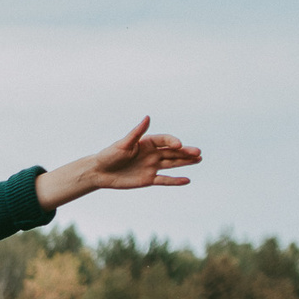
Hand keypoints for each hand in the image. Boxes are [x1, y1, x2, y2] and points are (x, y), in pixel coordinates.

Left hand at [35, 117, 200, 209]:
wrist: (99, 172)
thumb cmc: (109, 155)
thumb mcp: (123, 144)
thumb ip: (137, 132)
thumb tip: (148, 117)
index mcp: (147, 142)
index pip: (164, 140)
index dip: (172, 142)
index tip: (178, 145)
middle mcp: (152, 153)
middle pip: (172, 152)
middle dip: (185, 152)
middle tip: (198, 152)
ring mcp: (151, 166)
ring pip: (172, 163)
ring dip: (185, 162)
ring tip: (199, 159)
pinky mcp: (148, 179)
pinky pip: (164, 179)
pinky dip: (175, 180)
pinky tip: (187, 180)